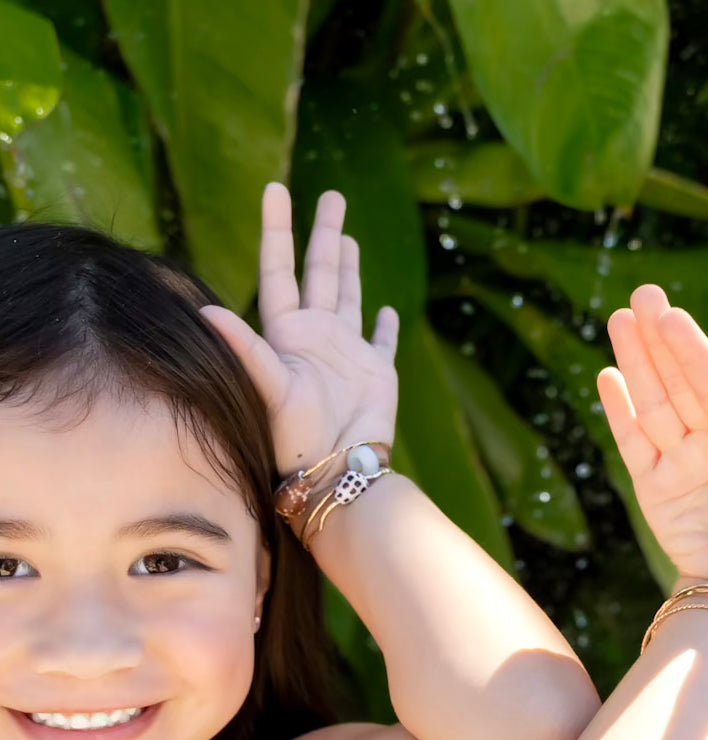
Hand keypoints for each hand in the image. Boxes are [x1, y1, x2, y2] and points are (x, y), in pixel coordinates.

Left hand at [201, 182, 398, 476]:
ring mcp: (347, 354)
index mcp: (288, 333)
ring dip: (349, 268)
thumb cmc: (299, 435)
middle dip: (324, 232)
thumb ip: (244, 347)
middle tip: (331, 194)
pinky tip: (388, 310)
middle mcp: (317, 337)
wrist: (338, 468)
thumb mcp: (269, 387)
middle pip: (320, 272)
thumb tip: (204, 310)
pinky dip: (386, 326)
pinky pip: (382, 342)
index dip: (278, 228)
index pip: (280, 269)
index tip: (276, 188)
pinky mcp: (376, 374)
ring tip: (346, 236)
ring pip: (348, 297)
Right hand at [599, 285, 707, 612]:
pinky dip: (621, 410)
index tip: (670, 317)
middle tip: (640, 296)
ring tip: (619, 320)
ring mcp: (682, 460)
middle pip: (680, 382)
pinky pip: (634, 440)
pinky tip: (609, 377)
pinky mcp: (655, 485)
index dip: (691, 351)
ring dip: (636, 362)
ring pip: (654, 401)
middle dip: (659, 340)